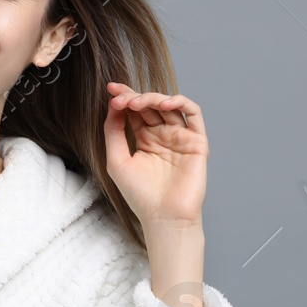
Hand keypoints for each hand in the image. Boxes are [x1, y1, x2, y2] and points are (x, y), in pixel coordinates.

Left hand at [103, 83, 207, 224]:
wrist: (163, 216)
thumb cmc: (140, 195)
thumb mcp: (117, 160)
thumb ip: (113, 131)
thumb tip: (113, 104)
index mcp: (145, 140)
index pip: (135, 111)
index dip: (124, 97)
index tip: (110, 89)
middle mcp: (163, 135)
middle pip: (150, 105)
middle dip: (134, 96)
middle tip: (120, 98)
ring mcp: (180, 137)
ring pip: (170, 105)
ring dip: (153, 98)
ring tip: (137, 102)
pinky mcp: (197, 141)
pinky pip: (193, 114)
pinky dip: (181, 102)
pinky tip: (165, 103)